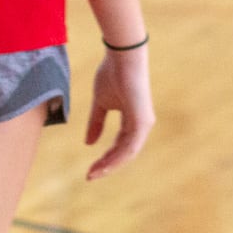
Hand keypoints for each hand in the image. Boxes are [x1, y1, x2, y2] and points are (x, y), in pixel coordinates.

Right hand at [84, 47, 153, 180]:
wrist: (122, 56)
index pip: (119, 146)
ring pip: (127, 153)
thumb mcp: (101, 103)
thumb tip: (89, 144)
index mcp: (132, 121)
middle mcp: (141, 125)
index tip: (89, 169)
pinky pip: (130, 146)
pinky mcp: (142, 121)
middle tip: (90, 176)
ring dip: (110, 165)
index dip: (105, 159)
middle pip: (124, 153)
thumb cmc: (112, 74)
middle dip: (106, 166)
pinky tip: (104, 165)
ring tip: (93, 173)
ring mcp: (143, 124)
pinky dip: (117, 157)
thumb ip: (96, 122)